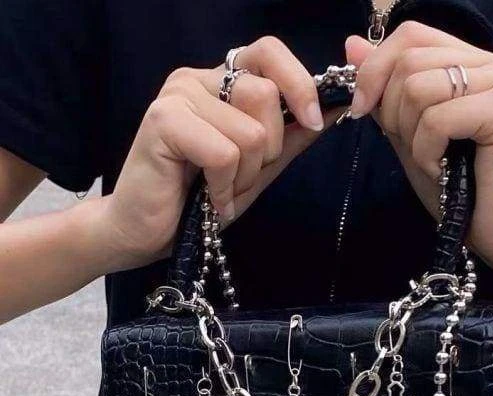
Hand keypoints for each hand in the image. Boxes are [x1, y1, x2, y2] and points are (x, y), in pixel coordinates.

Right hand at [101, 37, 338, 270]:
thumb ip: (290, 138)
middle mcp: (198, 79)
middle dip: (266, 151)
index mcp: (221, 83)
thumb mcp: (257, 169)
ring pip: (251, 131)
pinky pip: (225, 153)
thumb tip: (334, 108)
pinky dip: (224, 187)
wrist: (147, 233)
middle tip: (238, 177)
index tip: (312, 123)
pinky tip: (208, 199)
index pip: (270, 53)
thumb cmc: (199, 202)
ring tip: (218, 190)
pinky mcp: (163, 119)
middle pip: (266, 95)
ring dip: (244, 176)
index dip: (299, 85)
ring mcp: (178, 95)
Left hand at [345, 23, 492, 279]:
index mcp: (476, 63)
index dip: (375, 69)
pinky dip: (427, 152)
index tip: (362, 109)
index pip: (411, 36)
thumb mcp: (410, 134)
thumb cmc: (460, 190)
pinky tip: (445, 170)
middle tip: (414, 149)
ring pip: (418, 87)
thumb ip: (386, 91)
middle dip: (392, 111)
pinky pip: (437, 119)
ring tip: (435, 162)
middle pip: (410, 60)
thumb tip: (351, 46)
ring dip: (411, 136)